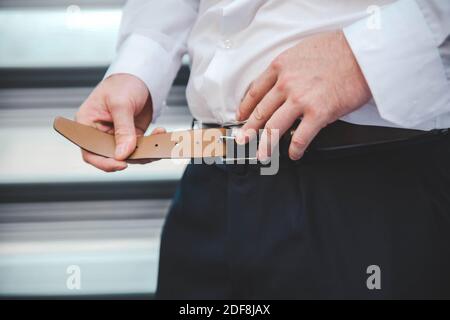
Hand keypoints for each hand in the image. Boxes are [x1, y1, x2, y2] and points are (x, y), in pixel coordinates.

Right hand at [76, 73, 164, 171]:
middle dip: (131, 157)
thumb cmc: (122, 84)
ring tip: (158, 140)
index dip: (103, 162)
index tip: (121, 163)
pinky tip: (160, 132)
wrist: (139, 78)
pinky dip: (151, 145)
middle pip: (111, 157)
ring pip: (128, 155)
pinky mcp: (131, 137)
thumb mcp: (121, 104)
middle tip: (147, 152)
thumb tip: (123, 154)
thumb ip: (123, 129)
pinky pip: (140, 149)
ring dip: (145, 152)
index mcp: (87, 125)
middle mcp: (100, 134)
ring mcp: (116, 137)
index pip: (90, 152)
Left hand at [236, 31, 371, 160]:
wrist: (363, 53)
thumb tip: (283, 83)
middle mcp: (286, 84)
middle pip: (261, 112)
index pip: (255, 91)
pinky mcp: (318, 113)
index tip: (241, 116)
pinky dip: (295, 149)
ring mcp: (300, 100)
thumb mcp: (302, 50)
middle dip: (249, 129)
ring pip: (274, 128)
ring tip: (263, 155)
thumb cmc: (338, 49)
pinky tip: (293, 154)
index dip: (245, 107)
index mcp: (280, 67)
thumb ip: (288, 68)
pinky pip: (301, 138)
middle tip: (243, 139)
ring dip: (266, 145)